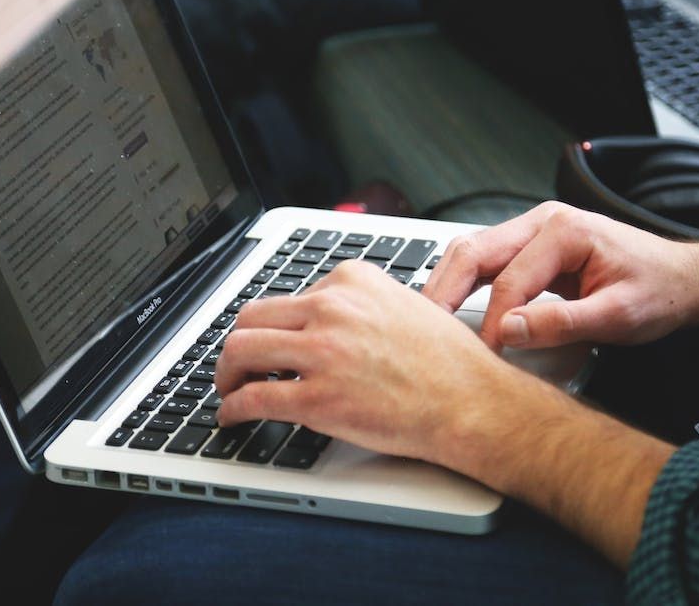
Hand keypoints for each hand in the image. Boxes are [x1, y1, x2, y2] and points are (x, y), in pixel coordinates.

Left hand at [212, 260, 567, 464]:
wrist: (472, 402)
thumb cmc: (451, 364)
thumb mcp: (405, 306)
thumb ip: (362, 306)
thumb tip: (330, 322)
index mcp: (353, 281)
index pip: (289, 295)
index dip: (275, 324)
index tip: (271, 339)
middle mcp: (333, 308)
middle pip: (253, 316)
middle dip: (238, 344)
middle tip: (237, 364)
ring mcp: (322, 352)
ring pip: (241, 351)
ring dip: (226, 373)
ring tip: (230, 388)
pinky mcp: (317, 398)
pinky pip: (254, 398)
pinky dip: (233, 408)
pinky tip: (233, 416)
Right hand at [423, 201, 698, 349]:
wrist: (682, 279)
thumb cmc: (658, 291)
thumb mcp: (618, 316)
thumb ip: (561, 323)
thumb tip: (508, 330)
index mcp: (564, 231)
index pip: (509, 280)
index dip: (492, 323)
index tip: (486, 357)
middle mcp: (543, 222)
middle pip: (474, 251)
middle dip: (443, 290)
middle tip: (422, 329)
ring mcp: (534, 232)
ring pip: (472, 252)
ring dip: (447, 284)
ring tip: (427, 320)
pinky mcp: (531, 248)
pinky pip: (486, 261)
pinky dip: (463, 283)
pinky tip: (449, 308)